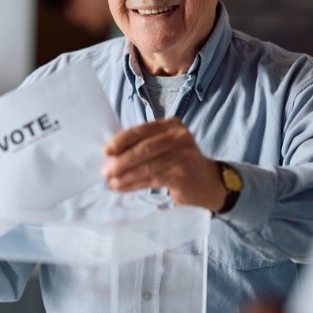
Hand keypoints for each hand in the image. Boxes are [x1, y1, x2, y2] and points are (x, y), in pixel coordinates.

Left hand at [101, 117, 225, 210]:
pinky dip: (134, 184)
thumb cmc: (178, 162)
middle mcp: (179, 136)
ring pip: (146, 166)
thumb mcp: (164, 146)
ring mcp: (183, 155)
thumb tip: (111, 156)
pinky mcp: (182, 174)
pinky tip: (123, 188)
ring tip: (111, 183)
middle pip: (143, 148)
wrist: (207, 181)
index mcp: (171, 124)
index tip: (106, 151)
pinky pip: (152, 179)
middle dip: (121, 161)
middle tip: (105, 171)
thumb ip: (143, 145)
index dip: (121, 140)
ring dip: (125, 176)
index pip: (141, 130)